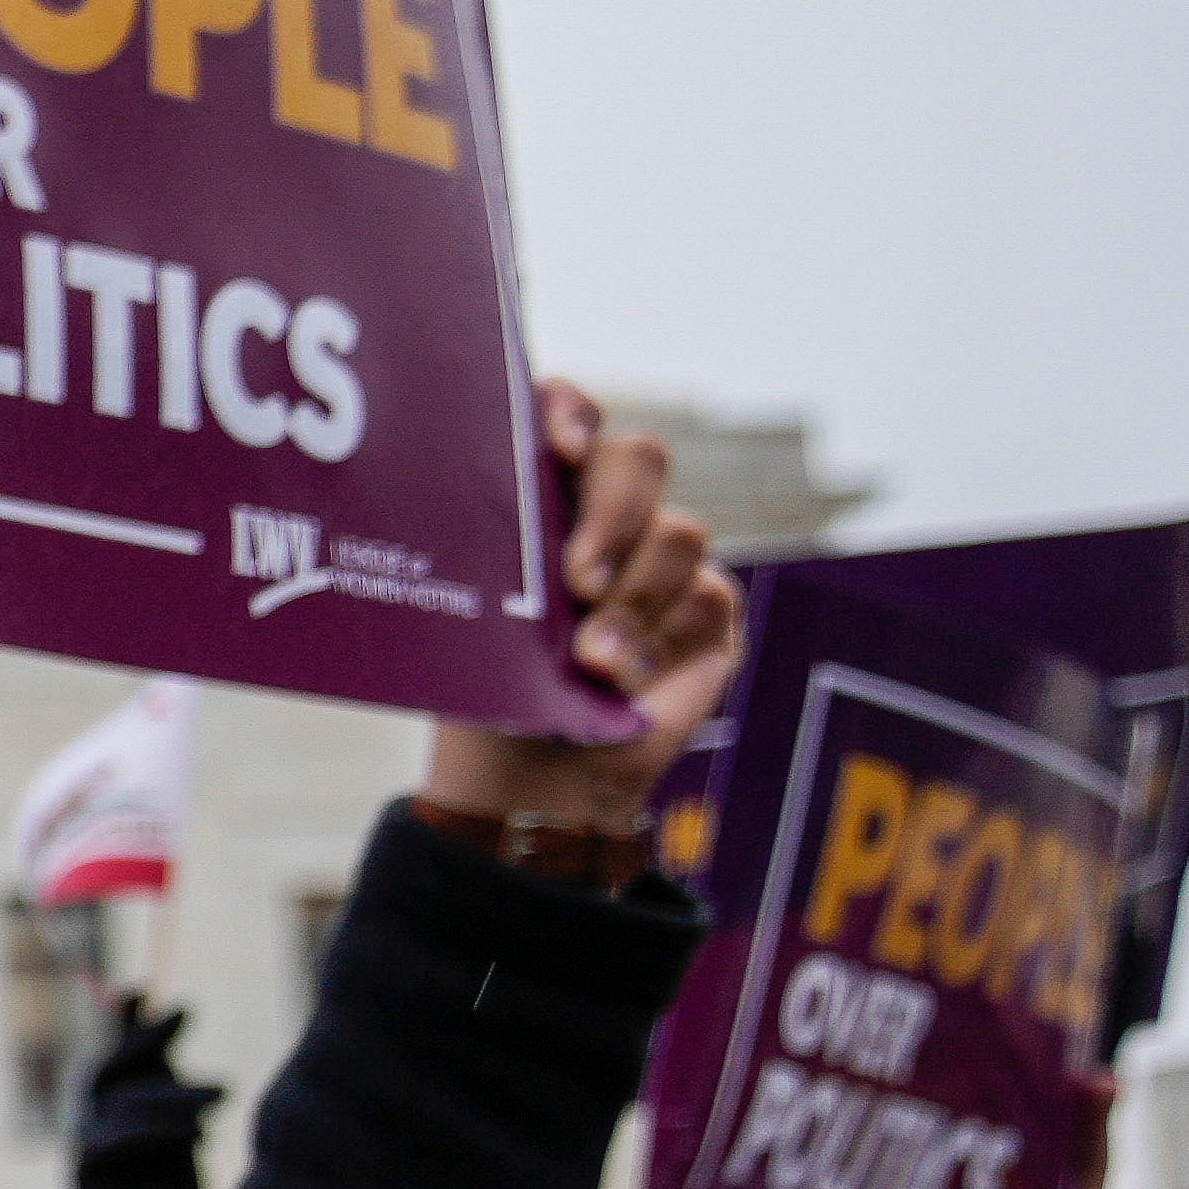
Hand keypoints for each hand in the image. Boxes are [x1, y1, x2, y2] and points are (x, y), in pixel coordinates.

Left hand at [413, 378, 738, 847]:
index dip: (572, 410)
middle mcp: (605, 514)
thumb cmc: (491, 692)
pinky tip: (627, 682)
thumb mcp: (477, 625)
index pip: (565, 414)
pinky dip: (663, 643)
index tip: (561, 444)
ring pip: (679, 532)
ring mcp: (660, 558)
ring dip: (632, 602)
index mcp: (538, 499)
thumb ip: (499, 567)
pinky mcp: (708, 609)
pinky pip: (710, 595)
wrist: (535, 779)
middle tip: (576, 584)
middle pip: (638, 458)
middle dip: (612, 515)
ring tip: (594, 663)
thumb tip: (495, 534)